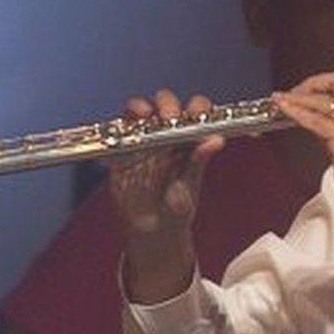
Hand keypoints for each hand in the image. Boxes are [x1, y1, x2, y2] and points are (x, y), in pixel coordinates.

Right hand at [108, 88, 224, 302]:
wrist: (153, 230)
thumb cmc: (177, 206)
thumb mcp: (190, 184)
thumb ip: (199, 161)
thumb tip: (216, 141)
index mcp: (189, 138)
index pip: (195, 110)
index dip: (196, 107)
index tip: (197, 114)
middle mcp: (166, 133)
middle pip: (166, 103)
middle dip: (167, 104)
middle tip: (169, 117)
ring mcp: (143, 139)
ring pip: (139, 110)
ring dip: (140, 107)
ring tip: (144, 115)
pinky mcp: (122, 150)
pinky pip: (117, 131)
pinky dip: (120, 126)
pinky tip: (126, 133)